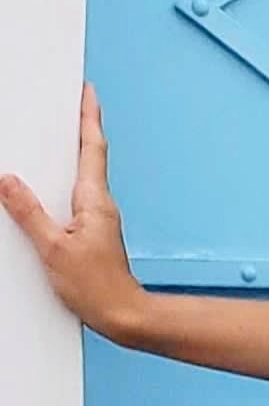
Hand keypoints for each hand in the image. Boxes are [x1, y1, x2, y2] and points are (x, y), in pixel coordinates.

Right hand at [0, 83, 143, 339]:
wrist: (121, 314)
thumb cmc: (95, 286)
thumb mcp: (52, 248)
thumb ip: (29, 213)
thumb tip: (8, 182)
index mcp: (94, 200)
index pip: (92, 147)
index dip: (89, 117)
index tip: (86, 91)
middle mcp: (100, 204)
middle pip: (89, 156)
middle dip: (80, 127)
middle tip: (71, 103)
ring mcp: (98, 218)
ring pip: (83, 176)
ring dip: (73, 153)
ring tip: (59, 135)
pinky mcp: (92, 233)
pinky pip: (75, 198)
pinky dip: (65, 182)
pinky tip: (51, 188)